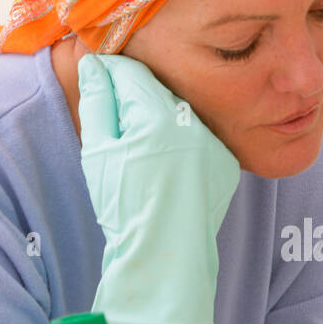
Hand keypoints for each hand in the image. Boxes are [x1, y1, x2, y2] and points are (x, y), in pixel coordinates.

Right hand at [77, 54, 240, 323]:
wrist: (164, 257)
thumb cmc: (125, 208)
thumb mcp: (99, 153)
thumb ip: (97, 103)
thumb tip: (95, 66)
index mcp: (159, 118)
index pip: (131, 73)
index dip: (110, 75)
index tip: (97, 82)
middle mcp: (195, 124)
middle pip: (158, 91)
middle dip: (135, 98)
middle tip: (115, 121)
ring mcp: (216, 143)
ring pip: (181, 114)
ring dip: (160, 120)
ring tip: (141, 153)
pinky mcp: (227, 163)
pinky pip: (200, 139)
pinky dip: (182, 145)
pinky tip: (166, 171)